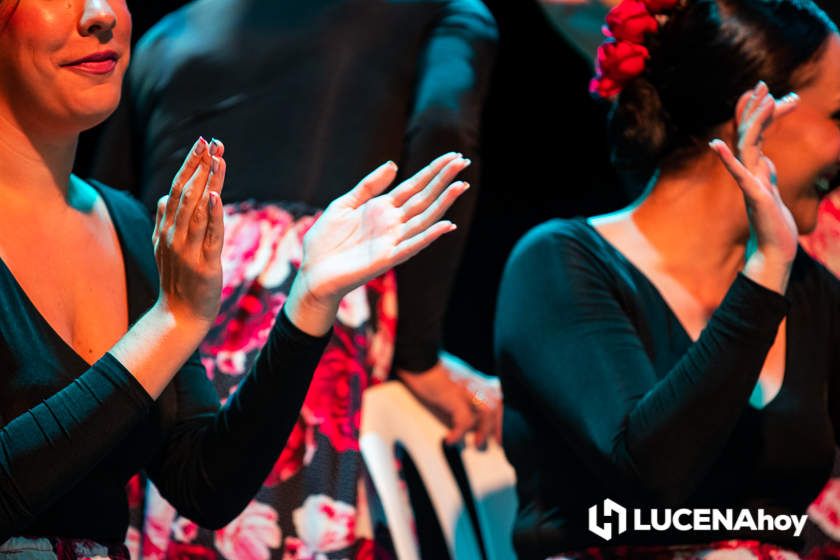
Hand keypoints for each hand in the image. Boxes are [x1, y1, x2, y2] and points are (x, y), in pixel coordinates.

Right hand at [152, 137, 226, 326]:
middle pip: (185, 193)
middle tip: (210, 141)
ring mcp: (187, 248)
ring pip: (197, 209)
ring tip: (217, 159)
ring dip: (208, 182)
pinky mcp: (203, 263)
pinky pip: (209, 235)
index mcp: (166, 227)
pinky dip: (213, 214)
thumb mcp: (166, 247)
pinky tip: (217, 195)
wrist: (180, 315)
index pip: (177, 188)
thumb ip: (166, 221)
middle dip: (199, 165)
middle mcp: (173, 234)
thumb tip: (165, 196)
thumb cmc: (178, 279)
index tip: (203, 143)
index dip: (190, 165)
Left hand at [286, 153, 469, 335]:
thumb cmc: (325, 241)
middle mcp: (392, 223)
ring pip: (424, 218)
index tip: (453, 157)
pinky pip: (412, 246)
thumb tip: (394, 164)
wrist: (312, 271)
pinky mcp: (387, 258)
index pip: (414, 185)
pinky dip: (429, 236)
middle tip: (464, 161)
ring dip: (443, 203)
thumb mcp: (344, 204)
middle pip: (424, 197)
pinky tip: (446, 225)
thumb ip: (369, 186)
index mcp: (382, 208)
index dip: (433, 171)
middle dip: (443, 180)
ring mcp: (392, 240)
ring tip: (461, 185)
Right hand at [398, 352, 502, 447]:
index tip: (500, 433)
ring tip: (477, 443)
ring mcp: (464, 388)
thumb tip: (464, 415)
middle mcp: (474, 383)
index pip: (498, 398)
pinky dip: (459, 432)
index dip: (502, 416)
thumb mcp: (454, 380)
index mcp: (476, 380)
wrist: (418, 357)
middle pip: (497, 404)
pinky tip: (450, 439)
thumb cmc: (430, 370)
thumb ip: (462, 393)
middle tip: (497, 442)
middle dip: (499, 425)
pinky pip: (463, 418)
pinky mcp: (452, 395)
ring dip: (484, 430)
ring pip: (487, 410)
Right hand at [709, 81, 798, 291]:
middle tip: (765, 84)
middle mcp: (749, 172)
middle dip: (756, 108)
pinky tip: (717, 147)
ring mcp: (749, 183)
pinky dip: (727, 160)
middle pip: (748, 134)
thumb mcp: (771, 191)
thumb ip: (765, 173)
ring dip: (753, 122)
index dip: (759, 113)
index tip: (770, 92)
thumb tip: (764, 159)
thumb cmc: (774, 224)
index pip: (754, 134)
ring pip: (747, 147)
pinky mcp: (752, 196)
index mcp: (754, 168)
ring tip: (765, 99)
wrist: (774, 251)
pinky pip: (737, 175)